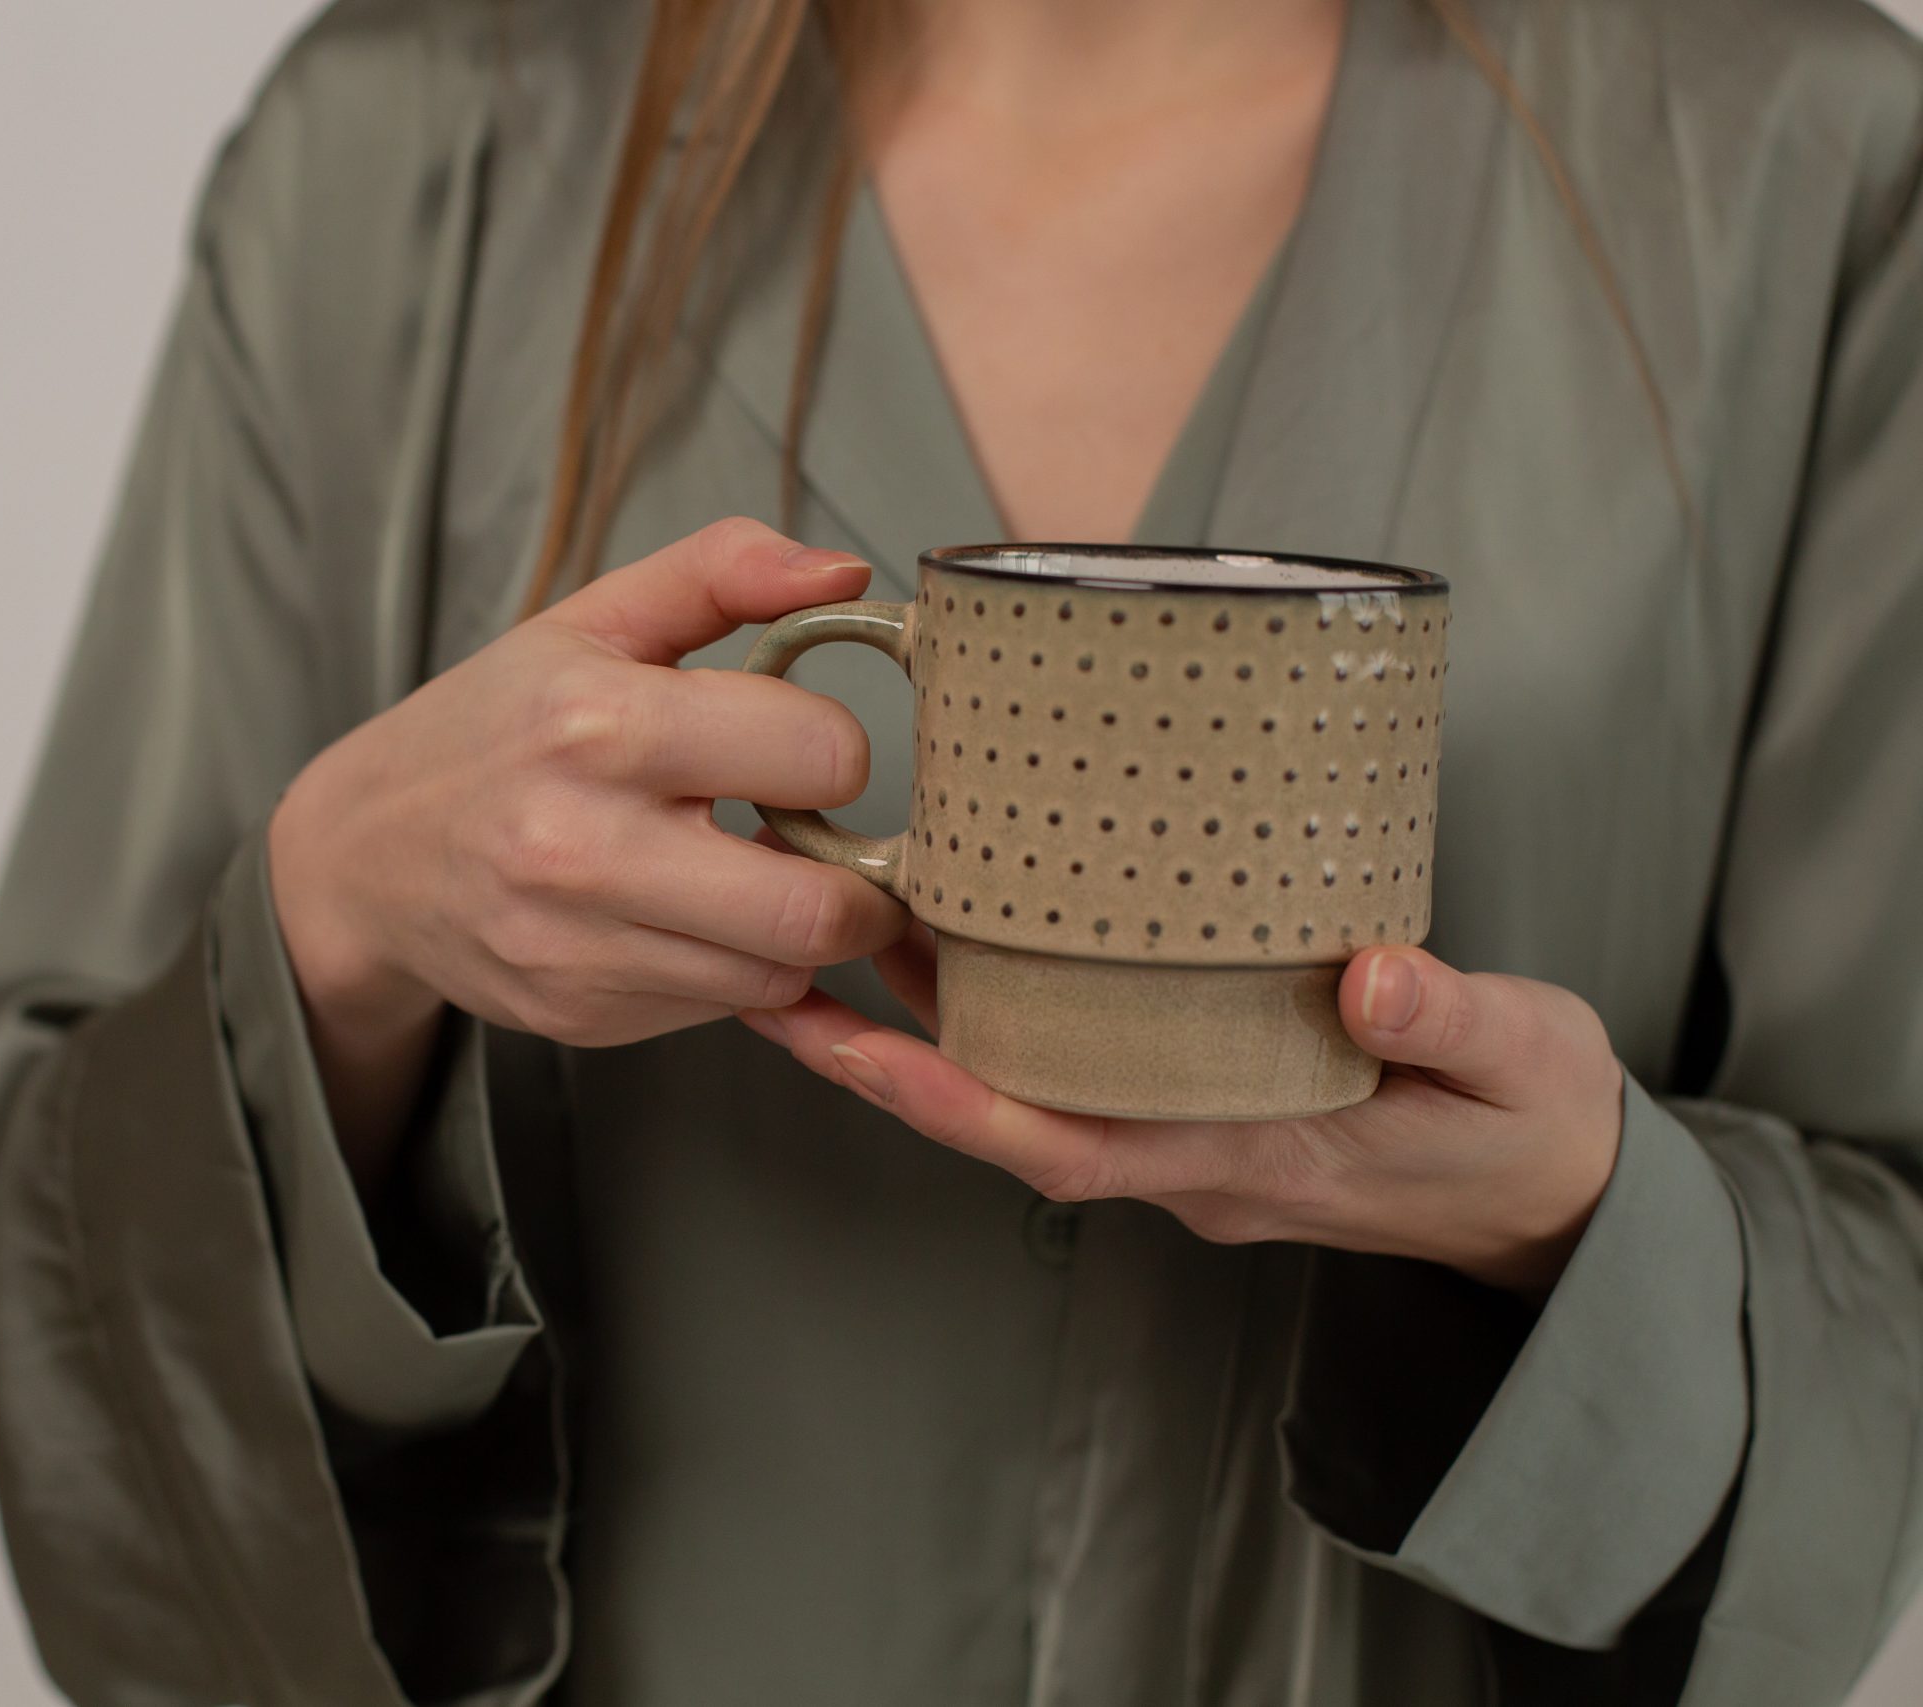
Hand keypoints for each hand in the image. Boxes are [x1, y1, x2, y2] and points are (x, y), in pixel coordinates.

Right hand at [272, 516, 910, 1054]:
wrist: (362, 854)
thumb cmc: (496, 726)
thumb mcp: (592, 620)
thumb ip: (722, 571)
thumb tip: (844, 574)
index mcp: (600, 724)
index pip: (820, 756)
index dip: (836, 751)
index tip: (805, 749)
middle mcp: (583, 846)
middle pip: (815, 911)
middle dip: (859, 884)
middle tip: (835, 849)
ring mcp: (578, 946)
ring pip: (778, 974)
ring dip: (796, 934)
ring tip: (758, 877)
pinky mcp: (579, 1015)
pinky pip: (719, 1010)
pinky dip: (733, 970)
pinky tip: (693, 919)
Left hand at [739, 928, 1625, 1295]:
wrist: (1557, 1197)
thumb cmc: (1532, 1128)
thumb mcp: (1526, 1069)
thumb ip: (1456, 1024)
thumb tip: (1379, 979)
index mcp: (1253, 1160)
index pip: (1072, 1146)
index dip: (956, 1104)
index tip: (858, 1049)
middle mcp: (1192, 1157)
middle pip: (1009, 1115)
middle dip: (888, 1059)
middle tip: (781, 974)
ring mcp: (1189, 1134)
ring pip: (1029, 1086)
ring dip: (925, 1025)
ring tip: (826, 930)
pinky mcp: (1197, 1098)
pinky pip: (1072, 1064)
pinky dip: (1001, 1011)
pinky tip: (959, 934)